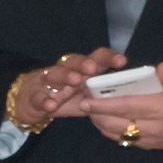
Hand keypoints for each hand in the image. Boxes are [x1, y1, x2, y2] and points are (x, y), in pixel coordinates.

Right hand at [12, 47, 127, 127]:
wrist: (29, 102)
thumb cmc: (63, 97)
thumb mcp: (85, 96)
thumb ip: (103, 95)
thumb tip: (132, 99)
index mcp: (81, 70)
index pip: (96, 58)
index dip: (108, 57)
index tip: (122, 61)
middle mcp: (64, 70)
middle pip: (74, 60)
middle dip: (84, 63)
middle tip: (92, 68)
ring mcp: (47, 82)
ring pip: (55, 73)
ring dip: (65, 76)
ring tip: (74, 81)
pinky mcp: (33, 95)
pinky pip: (38, 96)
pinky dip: (44, 100)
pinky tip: (50, 105)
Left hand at [81, 62, 162, 149]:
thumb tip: (159, 68)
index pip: (128, 106)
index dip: (105, 104)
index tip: (88, 100)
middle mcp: (155, 127)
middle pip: (117, 123)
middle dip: (97, 114)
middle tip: (83, 104)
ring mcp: (152, 139)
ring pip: (118, 134)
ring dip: (101, 124)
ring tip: (91, 111)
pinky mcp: (150, 146)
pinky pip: (125, 140)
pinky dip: (111, 131)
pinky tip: (104, 121)